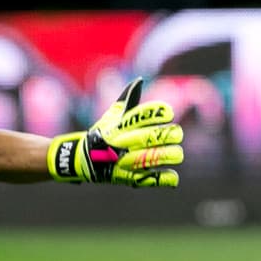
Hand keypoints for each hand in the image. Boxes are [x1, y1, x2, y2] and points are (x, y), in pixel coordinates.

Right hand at [47, 78, 182, 187]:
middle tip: (177, 134)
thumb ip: (126, 99)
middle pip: (149, 137)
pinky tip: (172, 176)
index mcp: (118, 126)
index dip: (156, 113)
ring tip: (178, 154)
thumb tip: (139, 80)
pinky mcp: (126, 177)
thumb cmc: (101, 135)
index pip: (139, 116)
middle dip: (167, 135)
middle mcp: (121, 142)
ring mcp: (123, 161)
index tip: (169, 112)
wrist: (82, 159)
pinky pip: (147, 179)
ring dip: (167, 156)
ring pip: (150, 158)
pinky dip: (162, 179)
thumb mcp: (110, 117)